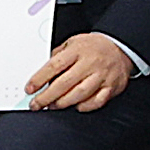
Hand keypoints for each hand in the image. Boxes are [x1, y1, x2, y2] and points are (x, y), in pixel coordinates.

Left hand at [22, 31, 138, 113]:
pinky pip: (97, 101)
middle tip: (37, 104)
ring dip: (63, 103)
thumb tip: (42, 73)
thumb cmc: (94, 47)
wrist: (120, 47)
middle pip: (65, 83)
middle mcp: (90, 63)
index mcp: (78, 50)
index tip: (30, 89)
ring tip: (53, 106)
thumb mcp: (73, 42)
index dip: (39, 79)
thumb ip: (58, 56)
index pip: (54, 66)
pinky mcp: (111, 86)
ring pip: (80, 94)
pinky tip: (76, 106)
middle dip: (47, 96)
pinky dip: (85, 106)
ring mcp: (102, 75)